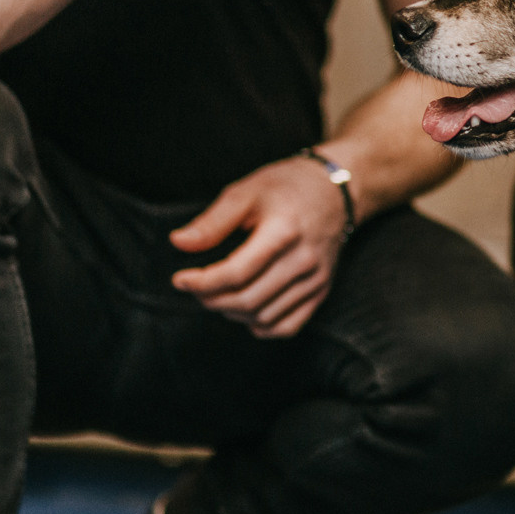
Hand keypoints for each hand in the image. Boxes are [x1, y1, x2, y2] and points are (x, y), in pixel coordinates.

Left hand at [169, 155, 350, 338]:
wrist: (336, 191)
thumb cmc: (286, 187)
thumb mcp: (246, 192)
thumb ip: (212, 221)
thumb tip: (178, 243)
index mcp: (283, 232)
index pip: (236, 273)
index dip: (202, 282)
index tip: (180, 279)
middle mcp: (304, 260)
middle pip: (248, 299)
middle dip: (211, 299)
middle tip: (195, 287)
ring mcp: (316, 279)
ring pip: (264, 317)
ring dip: (232, 313)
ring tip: (218, 294)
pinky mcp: (322, 290)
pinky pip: (287, 326)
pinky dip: (260, 326)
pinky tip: (246, 310)